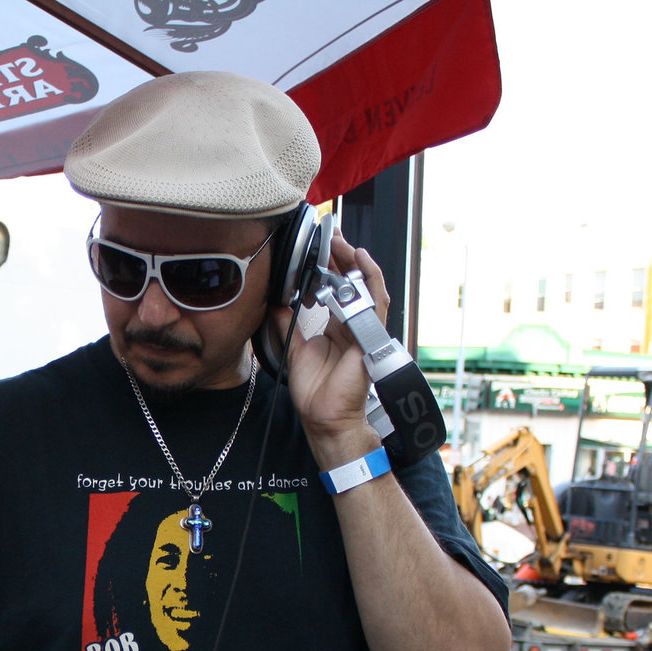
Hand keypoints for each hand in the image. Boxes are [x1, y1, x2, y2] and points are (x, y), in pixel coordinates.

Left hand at [264, 230, 390, 462]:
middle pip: (351, 282)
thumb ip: (286, 323)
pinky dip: (371, 279)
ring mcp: (364, 328)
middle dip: (341, 257)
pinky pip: (376, 302)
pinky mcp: (371, 335)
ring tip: (341, 241)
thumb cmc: (315, 390)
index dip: (328, 267)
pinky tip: (360, 260)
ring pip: (366, 286)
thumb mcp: (294, 348)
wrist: (325, 417)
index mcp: (336, 327)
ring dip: (354, 261)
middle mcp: (352, 324)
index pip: (336, 288)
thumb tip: (276, 300)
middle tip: (329, 233)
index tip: (316, 246)